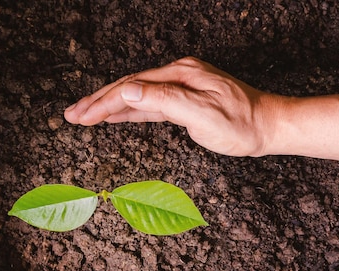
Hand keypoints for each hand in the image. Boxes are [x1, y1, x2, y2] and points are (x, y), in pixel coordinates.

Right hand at [64, 57, 280, 156]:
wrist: (267, 127)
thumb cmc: (240, 124)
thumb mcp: (202, 114)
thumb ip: (164, 100)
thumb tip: (127, 90)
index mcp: (180, 75)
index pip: (131, 87)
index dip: (103, 102)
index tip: (81, 116)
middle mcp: (177, 76)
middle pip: (128, 87)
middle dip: (97, 101)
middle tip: (71, 114)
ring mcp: (180, 87)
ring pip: (135, 95)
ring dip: (108, 106)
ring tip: (82, 115)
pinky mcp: (183, 101)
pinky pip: (148, 105)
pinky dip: (128, 111)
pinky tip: (114, 115)